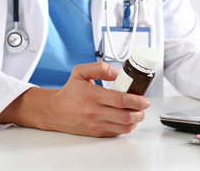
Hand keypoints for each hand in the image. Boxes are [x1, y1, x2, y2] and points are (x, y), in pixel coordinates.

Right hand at [0, 62, 149, 136]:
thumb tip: (118, 73)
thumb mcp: (80, 72)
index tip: (144, 98)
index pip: (121, 100)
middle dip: (140, 112)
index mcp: (92, 95)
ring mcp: (96, 124)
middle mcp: (95, 112)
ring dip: (136, 121)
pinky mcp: (97, 133)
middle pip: (126, 116)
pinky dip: (126, 127)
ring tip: (137, 112)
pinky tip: (126, 119)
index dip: (137, 100)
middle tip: (143, 106)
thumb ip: (100, 68)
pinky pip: (117, 133)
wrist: (55, 111)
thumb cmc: (69, 92)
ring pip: (124, 127)